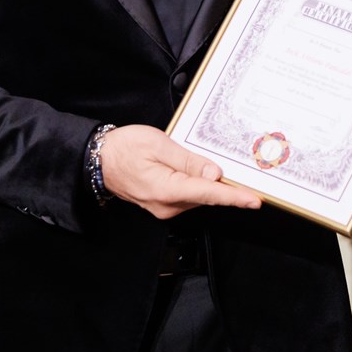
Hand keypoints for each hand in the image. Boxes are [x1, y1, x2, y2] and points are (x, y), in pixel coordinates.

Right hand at [97, 124, 260, 219]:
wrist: (98, 160)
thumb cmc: (124, 148)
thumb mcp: (157, 144)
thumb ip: (187, 160)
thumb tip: (214, 174)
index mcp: (167, 189)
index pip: (208, 194)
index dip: (234, 197)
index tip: (254, 200)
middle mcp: (167, 205)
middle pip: (205, 196)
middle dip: (225, 187)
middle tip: (243, 173)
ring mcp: (164, 208)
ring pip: (197, 196)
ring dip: (208, 185)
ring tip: (209, 165)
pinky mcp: (162, 205)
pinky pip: (186, 196)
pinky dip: (196, 186)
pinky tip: (195, 173)